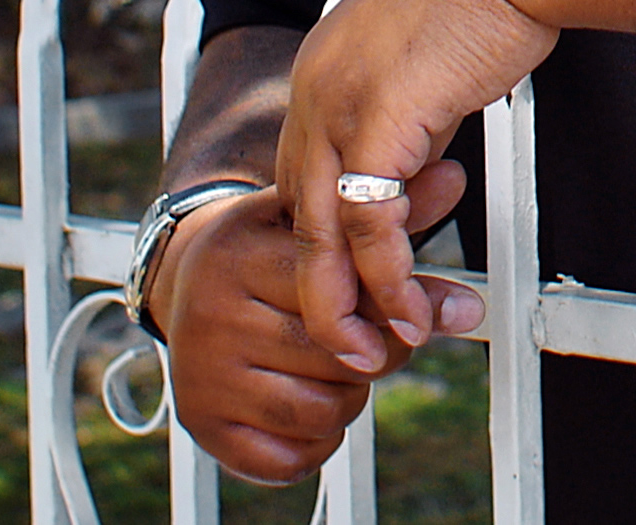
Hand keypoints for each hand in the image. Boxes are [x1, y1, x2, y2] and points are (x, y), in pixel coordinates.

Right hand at [151, 186, 480, 483]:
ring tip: (343, 368)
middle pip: (337, 355)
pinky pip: (290, 456)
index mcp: (241, 254)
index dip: (389, 308)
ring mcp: (204, 373)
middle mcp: (213, 314)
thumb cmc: (265, 248)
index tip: (419, 315)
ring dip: (351, 397)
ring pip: (321, 409)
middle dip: (379, 352)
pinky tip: (316, 402)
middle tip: (379, 339)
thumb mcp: (314, 216)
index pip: (338, 294)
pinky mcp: (202, 423)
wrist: (184, 279)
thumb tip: (451, 180)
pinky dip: (320, 441)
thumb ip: (382, 211)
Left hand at [274, 0, 558, 371]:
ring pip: (321, 234)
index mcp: (320, 71)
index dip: (324, 240)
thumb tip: (423, 163)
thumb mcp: (430, 61)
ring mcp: (335, 104)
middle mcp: (311, 88)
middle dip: (321, 289)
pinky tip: (409, 306)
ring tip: (383, 346)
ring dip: (351, 302)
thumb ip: (412, 115)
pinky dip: (385, 277)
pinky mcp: (374, 122)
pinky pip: (366, 225)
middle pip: (295, 215)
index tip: (353, 285)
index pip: (302, 178)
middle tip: (347, 343)